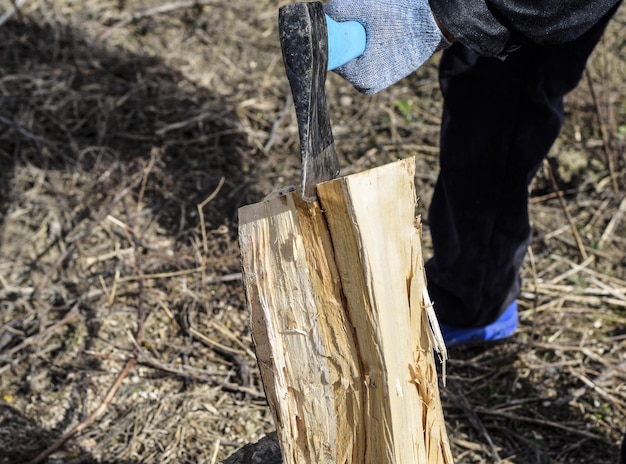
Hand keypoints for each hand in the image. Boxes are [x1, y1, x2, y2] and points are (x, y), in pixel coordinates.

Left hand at [324, 0, 447, 93]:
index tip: (344, 24)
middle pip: (344, 58)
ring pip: (355, 58)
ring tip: (376, 27)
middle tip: (364, 22)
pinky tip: (382, 34)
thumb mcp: (363, 6)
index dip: (335, 38)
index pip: (333, 57)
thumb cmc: (403, 15)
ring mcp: (378, 82)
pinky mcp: (387, 75)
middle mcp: (368, 86)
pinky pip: (368, 59)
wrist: (438, 21)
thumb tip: (321, 19)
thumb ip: (336, 13)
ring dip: (359, 41)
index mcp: (360, 77)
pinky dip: (370, 46)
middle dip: (348, 39)